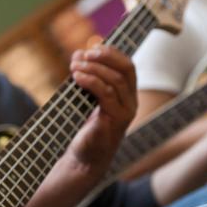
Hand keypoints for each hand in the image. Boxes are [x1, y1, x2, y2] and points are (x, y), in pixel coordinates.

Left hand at [65, 45, 136, 174]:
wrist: (84, 158)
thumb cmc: (85, 127)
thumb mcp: (86, 97)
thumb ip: (86, 76)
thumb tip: (78, 53)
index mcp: (127, 94)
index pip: (128, 66)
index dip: (112, 53)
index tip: (92, 48)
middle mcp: (131, 102)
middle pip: (126, 69)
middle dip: (104, 57)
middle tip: (83, 54)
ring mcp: (126, 112)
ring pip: (116, 80)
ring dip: (93, 68)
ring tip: (74, 66)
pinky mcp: (116, 121)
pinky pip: (106, 95)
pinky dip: (91, 82)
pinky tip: (77, 77)